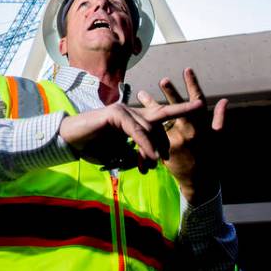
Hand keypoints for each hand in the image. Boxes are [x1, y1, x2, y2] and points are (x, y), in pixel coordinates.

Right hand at [59, 97, 203, 173]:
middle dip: (163, 141)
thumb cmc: (92, 147)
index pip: (161, 114)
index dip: (181, 109)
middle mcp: (132, 111)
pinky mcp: (115, 114)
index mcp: (134, 119)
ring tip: (151, 164)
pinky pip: (135, 131)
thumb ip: (134, 155)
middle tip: (162, 160)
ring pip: (147, 128)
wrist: (69, 141)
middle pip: (159, 120)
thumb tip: (148, 162)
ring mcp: (124, 110)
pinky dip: (143, 144)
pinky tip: (149, 156)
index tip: (201, 105)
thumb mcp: (119, 155)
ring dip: (150, 149)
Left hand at [136, 68, 226, 203]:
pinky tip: (137, 115)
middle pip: (178, 108)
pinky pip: (156, 135)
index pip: (198, 101)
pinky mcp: (165, 149)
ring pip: (161, 119)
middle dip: (170, 93)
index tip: (187, 70)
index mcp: (203, 126)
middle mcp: (190, 132)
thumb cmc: (210, 157)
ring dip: (151, 105)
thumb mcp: (217, 138)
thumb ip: (219, 118)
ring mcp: (176, 141)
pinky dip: (146, 124)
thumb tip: (225, 100)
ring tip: (141, 93)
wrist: (198, 180)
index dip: (192, 85)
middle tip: (162, 79)